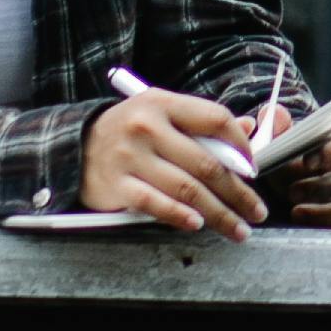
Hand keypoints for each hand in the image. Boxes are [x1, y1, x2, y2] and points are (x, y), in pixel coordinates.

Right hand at [80, 89, 269, 233]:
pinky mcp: (118, 186)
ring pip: (187, 189)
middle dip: (238, 192)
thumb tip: (247, 129)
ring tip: (237, 228)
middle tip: (256, 211)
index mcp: (164, 102)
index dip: (241, 145)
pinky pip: (156, 204)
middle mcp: (148, 127)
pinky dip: (180, 216)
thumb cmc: (129, 130)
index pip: (215, 119)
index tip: (254, 169)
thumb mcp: (161, 113)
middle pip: (206, 163)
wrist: (74, 147)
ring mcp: (131, 157)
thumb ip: (201, 123)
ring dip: (218, 213)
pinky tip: (198, 224)